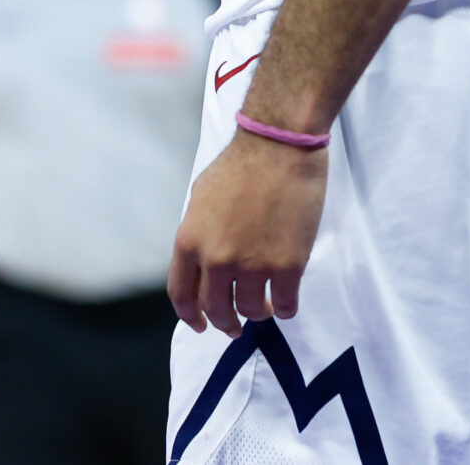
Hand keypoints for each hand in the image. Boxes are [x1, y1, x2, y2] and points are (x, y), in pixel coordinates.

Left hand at [169, 124, 326, 334]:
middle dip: (226, 323)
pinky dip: (285, 308)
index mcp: (190, 241)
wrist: (279, 145)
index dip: (191, 317)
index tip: (200, 325)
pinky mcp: (287, 266)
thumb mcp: (201, 198)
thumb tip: (203, 260)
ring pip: (250, 310)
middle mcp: (216, 259)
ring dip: (257, 313)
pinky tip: (285, 301)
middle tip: (236, 326)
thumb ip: (199, 234)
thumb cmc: (241, 163)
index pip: (182, 294)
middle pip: (216, 310)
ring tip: (264, 308)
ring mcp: (252, 265)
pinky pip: (285, 304)